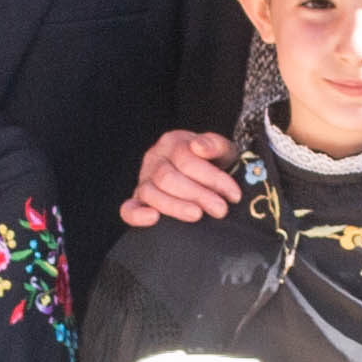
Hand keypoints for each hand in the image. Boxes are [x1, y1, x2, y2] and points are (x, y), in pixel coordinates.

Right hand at [125, 129, 243, 229]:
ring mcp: (143, 180)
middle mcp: (154, 159)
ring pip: (150, 193)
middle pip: (168, 177)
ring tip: (197, 215)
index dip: (212, 178)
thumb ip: (215, 145)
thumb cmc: (215, 164)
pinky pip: (128, 209)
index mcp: (173, 142)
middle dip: (197, 194)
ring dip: (175, 206)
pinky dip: (137, 215)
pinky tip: (154, 219)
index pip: (187, 159)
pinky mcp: (138, 201)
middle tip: (220, 210)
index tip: (233, 195)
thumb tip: (199, 147)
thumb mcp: (222, 151)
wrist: (205, 175)